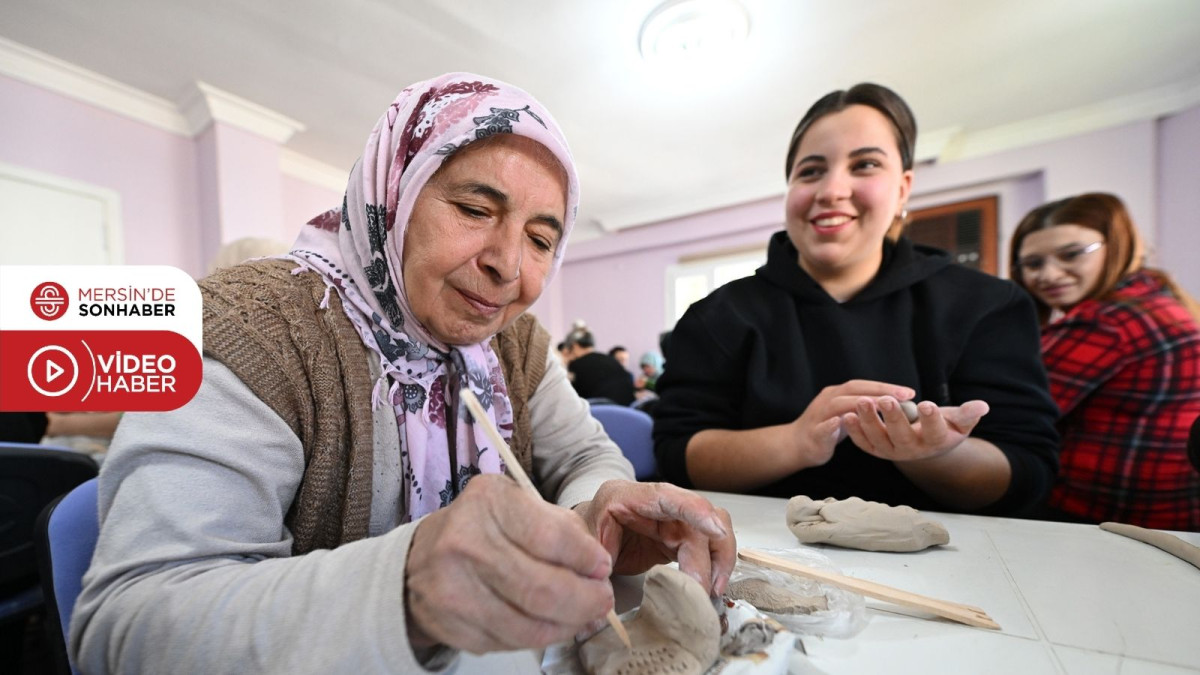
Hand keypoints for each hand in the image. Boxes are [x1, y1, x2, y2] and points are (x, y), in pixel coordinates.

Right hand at [405, 475, 614, 652]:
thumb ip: (562, 530)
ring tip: (582, 615)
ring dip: (568, 625)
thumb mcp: (518, 506)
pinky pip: (511, 643)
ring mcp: (453, 589)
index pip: (551, 538)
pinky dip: (540, 637)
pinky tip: (549, 623)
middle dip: (586, 600)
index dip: (586, 559)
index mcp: (487, 502)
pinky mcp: (451, 626)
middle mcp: (464, 543)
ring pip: (530, 627)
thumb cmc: (483, 528)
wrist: (419, 559)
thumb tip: (598, 569)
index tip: (602, 567)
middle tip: (601, 599)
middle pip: (543, 590)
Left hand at [573, 480, 734, 596]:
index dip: (694, 510)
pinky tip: (710, 587)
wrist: (585, 536)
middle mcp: (656, 503)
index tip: (716, 530)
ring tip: (713, 590)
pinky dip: (713, 567)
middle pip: (698, 518)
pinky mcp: (679, 536)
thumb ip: (595, 567)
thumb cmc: (585, 535)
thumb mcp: (583, 547)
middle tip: (705, 590)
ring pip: (711, 529)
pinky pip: (706, 546)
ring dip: (719, 559)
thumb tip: (604, 598)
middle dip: (708, 556)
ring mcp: (671, 518)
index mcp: (625, 496)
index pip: (666, 496)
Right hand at [790, 380, 915, 467]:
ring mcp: (819, 415)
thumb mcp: (849, 414)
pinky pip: (822, 428)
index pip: (864, 386)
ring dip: (860, 404)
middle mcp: (828, 399)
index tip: (909, 392)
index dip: (886, 387)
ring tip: (882, 405)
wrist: (796, 445)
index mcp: (838, 394)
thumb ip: (867, 408)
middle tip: (903, 396)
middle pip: (854, 390)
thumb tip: (897, 405)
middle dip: (879, 392)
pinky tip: (841, 423)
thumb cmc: (827, 428)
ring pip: (839, 404)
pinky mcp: (813, 433)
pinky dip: (831, 425)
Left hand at [842, 396, 989, 461]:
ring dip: (868, 421)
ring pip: (879, 439)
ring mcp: (892, 451)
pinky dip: (855, 431)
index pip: (935, 430)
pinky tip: (847, 415)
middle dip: (893, 418)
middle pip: (902, 436)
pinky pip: (864, 443)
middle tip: (885, 400)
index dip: (932, 419)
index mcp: (936, 441)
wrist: (926, 442)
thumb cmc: (944, 426)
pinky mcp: (876, 449)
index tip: (927, 404)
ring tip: (861, 402)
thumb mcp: (959, 421)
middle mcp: (913, 450)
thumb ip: (968, 414)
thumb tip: (983, 406)